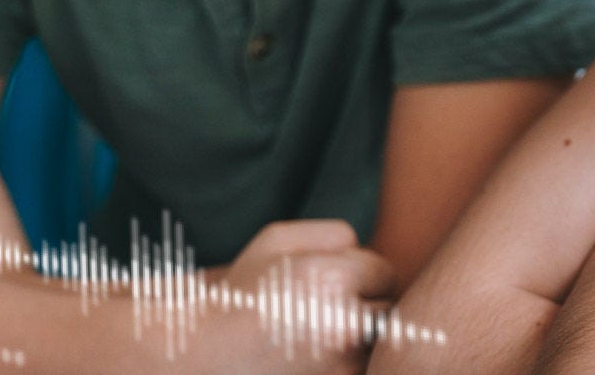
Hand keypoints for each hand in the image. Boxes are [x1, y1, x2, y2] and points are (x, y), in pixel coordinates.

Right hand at [191, 220, 397, 374]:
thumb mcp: (275, 241)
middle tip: (332, 311)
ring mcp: (342, 367)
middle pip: (390, 311)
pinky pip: (361, 369)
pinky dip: (348, 363)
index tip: (338, 285)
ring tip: (323, 334)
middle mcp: (344, 325)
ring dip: (364, 340)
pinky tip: (319, 356)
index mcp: (332, 278)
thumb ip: (331, 233)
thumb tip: (367, 248)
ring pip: (380, 346)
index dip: (363, 276)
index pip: (384, 272)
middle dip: (369, 308)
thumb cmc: (241, 294)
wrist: (205, 358)